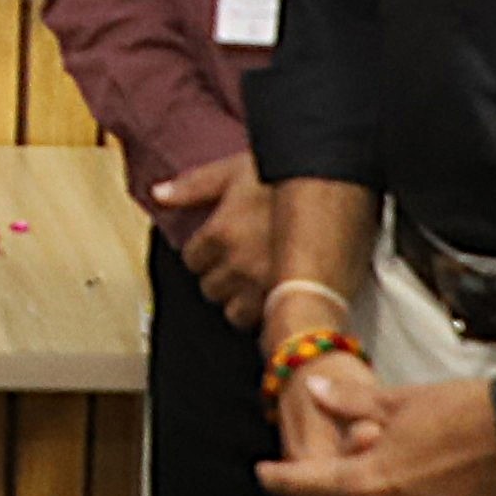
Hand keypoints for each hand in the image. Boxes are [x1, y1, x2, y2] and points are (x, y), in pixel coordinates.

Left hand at [152, 151, 277, 325]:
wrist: (337, 191)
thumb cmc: (287, 178)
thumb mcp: (234, 171)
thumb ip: (193, 186)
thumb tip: (158, 194)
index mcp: (220, 234)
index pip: (191, 260)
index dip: (202, 254)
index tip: (215, 249)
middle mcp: (238, 265)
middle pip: (211, 289)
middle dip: (221, 278)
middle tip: (237, 265)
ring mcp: (265, 286)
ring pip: (235, 313)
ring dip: (240, 301)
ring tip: (254, 285)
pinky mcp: (293, 300)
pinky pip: (266, 324)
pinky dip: (267, 314)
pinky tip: (275, 297)